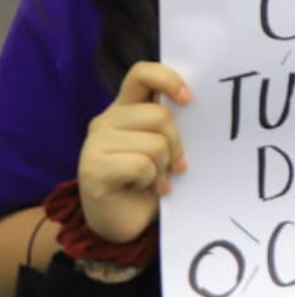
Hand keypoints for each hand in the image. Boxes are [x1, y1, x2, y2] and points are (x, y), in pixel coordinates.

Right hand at [77, 61, 191, 243]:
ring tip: (155, 179)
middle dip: (176, 143)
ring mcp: (95, 143)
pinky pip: (141, 166)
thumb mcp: (164, 144)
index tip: (189, 99)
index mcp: (126, 107)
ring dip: (163, 166)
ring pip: (154, 143)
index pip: (142, 73)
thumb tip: (200, 106)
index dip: (168, 79)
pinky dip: (151, 181)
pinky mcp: (91, 170)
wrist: (124, 222)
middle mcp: (107, 119)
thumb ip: (171, 123)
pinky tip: (145, 189)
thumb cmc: (151, 179)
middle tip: (174, 164)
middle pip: (159, 115)